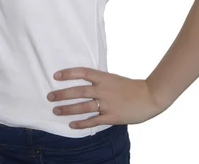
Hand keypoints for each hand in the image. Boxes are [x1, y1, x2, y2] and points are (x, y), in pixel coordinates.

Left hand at [47, 67, 164, 129]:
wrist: (149, 96)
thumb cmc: (130, 87)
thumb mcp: (113, 79)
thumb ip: (100, 81)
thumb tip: (85, 83)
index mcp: (104, 78)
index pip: (82, 73)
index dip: (68, 73)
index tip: (55, 75)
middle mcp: (103, 90)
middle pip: (78, 91)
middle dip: (62, 94)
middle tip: (49, 96)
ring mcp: (107, 104)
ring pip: (83, 107)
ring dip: (68, 109)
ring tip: (56, 110)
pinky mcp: (112, 117)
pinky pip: (94, 121)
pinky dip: (82, 123)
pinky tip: (71, 125)